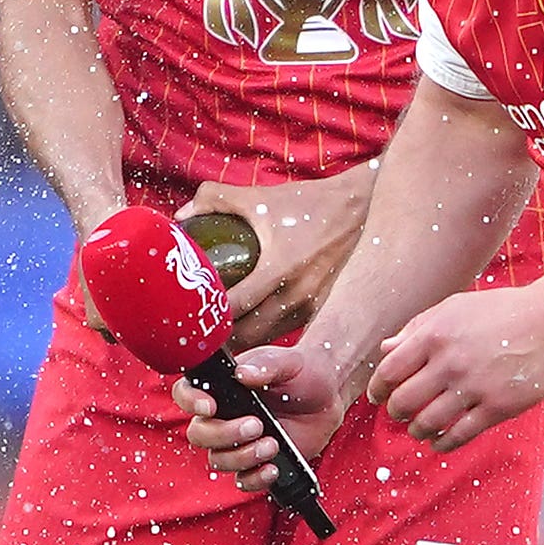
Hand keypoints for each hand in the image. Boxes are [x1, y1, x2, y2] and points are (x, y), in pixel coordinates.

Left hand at [177, 167, 372, 346]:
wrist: (361, 207)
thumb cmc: (309, 204)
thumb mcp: (261, 198)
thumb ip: (215, 199)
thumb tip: (182, 217)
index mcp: (278, 267)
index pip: (234, 307)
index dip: (208, 318)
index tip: (188, 320)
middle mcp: (297, 293)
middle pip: (250, 335)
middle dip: (222, 341)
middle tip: (199, 339)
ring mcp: (314, 306)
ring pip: (271, 341)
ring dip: (247, 347)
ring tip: (222, 345)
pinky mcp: (327, 311)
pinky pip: (293, 336)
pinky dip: (273, 341)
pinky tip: (258, 339)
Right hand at [182, 337, 348, 489]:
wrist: (328, 395)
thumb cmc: (301, 372)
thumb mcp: (286, 362)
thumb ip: (265, 365)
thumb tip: (243, 374)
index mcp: (221, 388)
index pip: (186, 393)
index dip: (190, 401)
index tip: (209, 406)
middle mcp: (223, 417)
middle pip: (199, 435)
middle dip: (224, 434)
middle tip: (256, 425)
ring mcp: (238, 443)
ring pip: (219, 460)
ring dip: (242, 457)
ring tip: (273, 443)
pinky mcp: (257, 463)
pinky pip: (244, 481)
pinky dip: (255, 479)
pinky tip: (273, 469)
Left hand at [363, 283, 543, 448]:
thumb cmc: (503, 311)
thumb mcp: (454, 307)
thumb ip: (417, 328)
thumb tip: (386, 351)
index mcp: (435, 335)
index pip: (389, 371)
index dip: (377, 388)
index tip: (377, 396)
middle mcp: (450, 362)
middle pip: (404, 402)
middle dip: (396, 412)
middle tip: (399, 413)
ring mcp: (474, 387)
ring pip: (428, 423)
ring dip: (417, 430)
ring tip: (418, 428)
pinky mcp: (497, 408)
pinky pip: (459, 436)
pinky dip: (442, 444)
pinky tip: (439, 442)